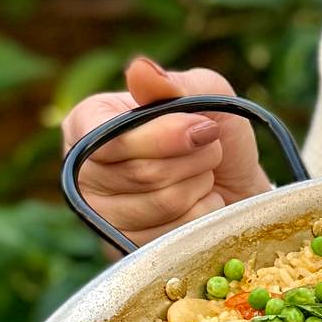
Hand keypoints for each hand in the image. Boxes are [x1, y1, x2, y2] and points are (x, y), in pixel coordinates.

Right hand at [59, 56, 269, 249]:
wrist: (238, 185)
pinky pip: (174, 234)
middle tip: (207, 148)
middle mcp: (83, 171)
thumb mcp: (204, 93)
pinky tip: (200, 203)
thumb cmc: (214, 132)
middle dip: (193, 158)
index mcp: (88, 124)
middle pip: (139, 172)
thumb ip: (174, 84)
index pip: (107, 138)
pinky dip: (203, 214)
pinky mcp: (127, 251)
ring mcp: (101, 217)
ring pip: (160, 204)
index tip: (203, 128)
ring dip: (200, 184)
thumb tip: (139, 70)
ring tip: (203, 174)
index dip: (160, 136)